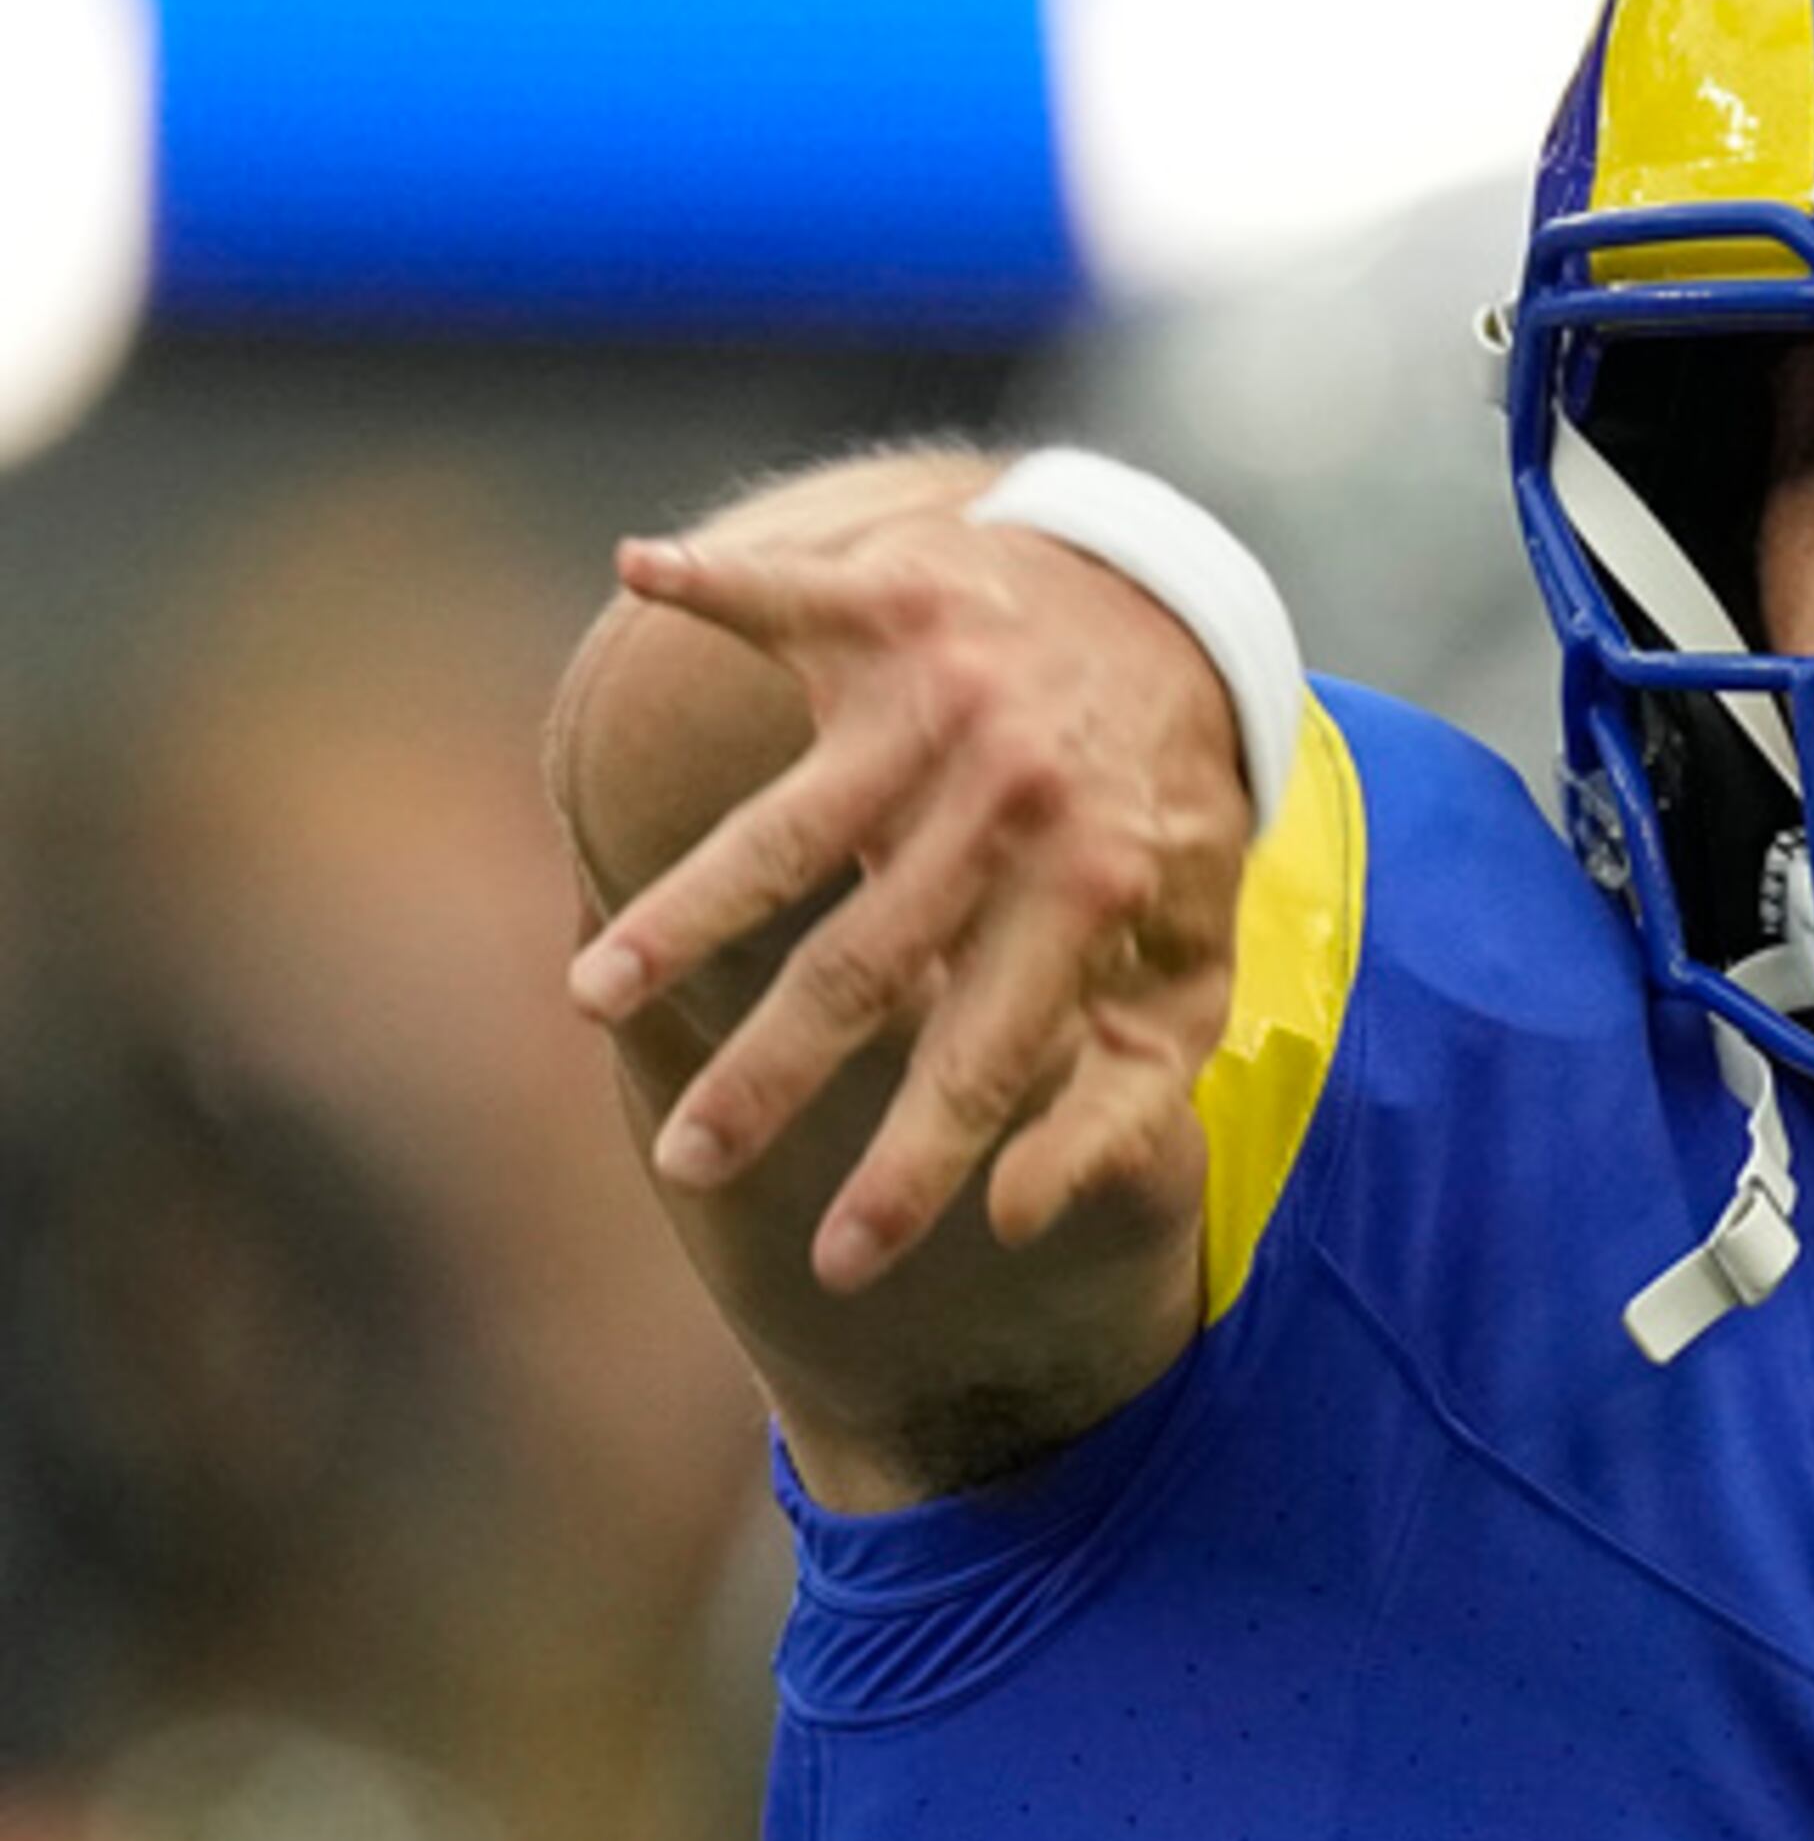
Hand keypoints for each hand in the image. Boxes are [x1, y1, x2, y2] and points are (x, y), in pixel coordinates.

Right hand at [567, 504, 1251, 1290]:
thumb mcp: (1194, 966)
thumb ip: (1122, 1097)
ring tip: (593, 995)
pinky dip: (707, 586)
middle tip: (685, 1164)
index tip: (841, 1266)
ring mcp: (943, 698)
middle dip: (770, 1079)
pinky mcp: (891, 604)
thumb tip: (1016, 1217)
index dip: (914, 1171)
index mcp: (1093, 890)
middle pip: (864, 965)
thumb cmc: (1165, 820)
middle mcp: (1011, 797)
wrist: (1180, 614)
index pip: (987, 1058)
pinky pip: (783, 598)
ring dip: (683, 912)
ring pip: (785, 829)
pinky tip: (634, 575)